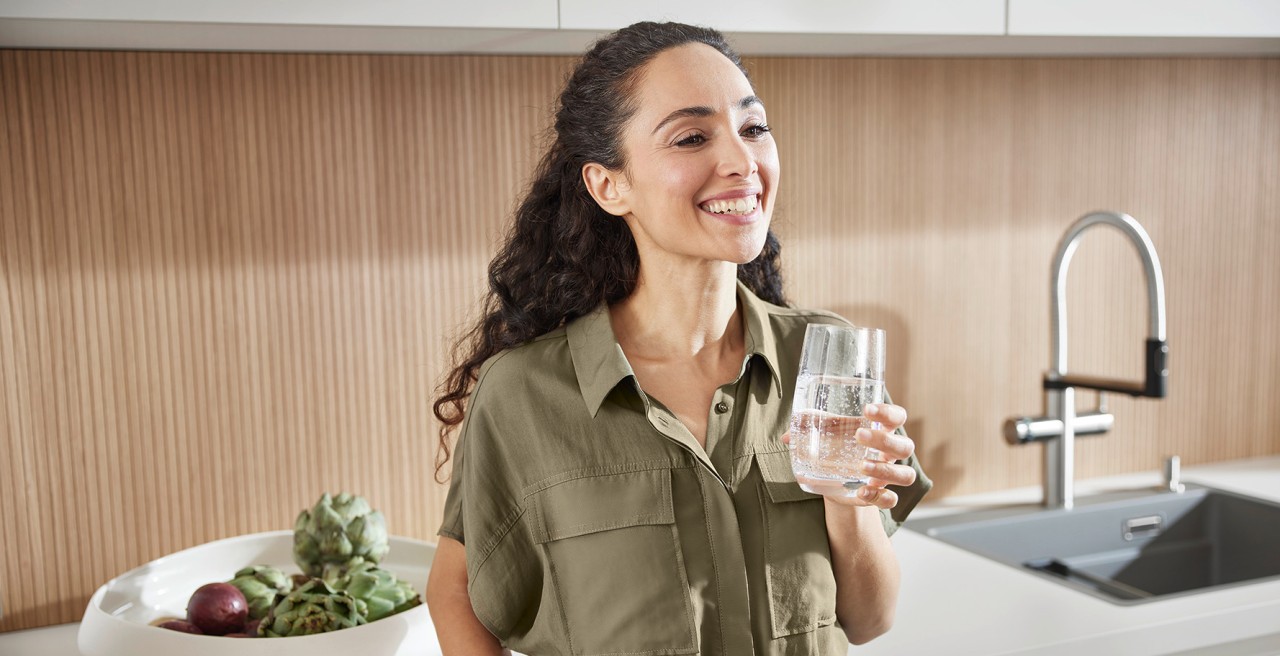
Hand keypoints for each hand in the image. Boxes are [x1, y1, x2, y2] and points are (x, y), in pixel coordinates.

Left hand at [781, 403, 916, 509]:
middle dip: (884, 439)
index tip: (868, 409)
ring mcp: (887, 475)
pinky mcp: (879, 495)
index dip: (888, 412)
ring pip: (906, 474)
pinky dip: (880, 497)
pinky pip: (891, 499)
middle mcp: (890, 453)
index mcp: (881, 430)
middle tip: (858, 436)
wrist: (832, 480)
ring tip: (862, 468)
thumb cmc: (834, 446)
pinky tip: (862, 492)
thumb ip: (808, 428)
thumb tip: (787, 436)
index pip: (898, 416)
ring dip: (885, 470)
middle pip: (905, 445)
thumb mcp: (824, 433)